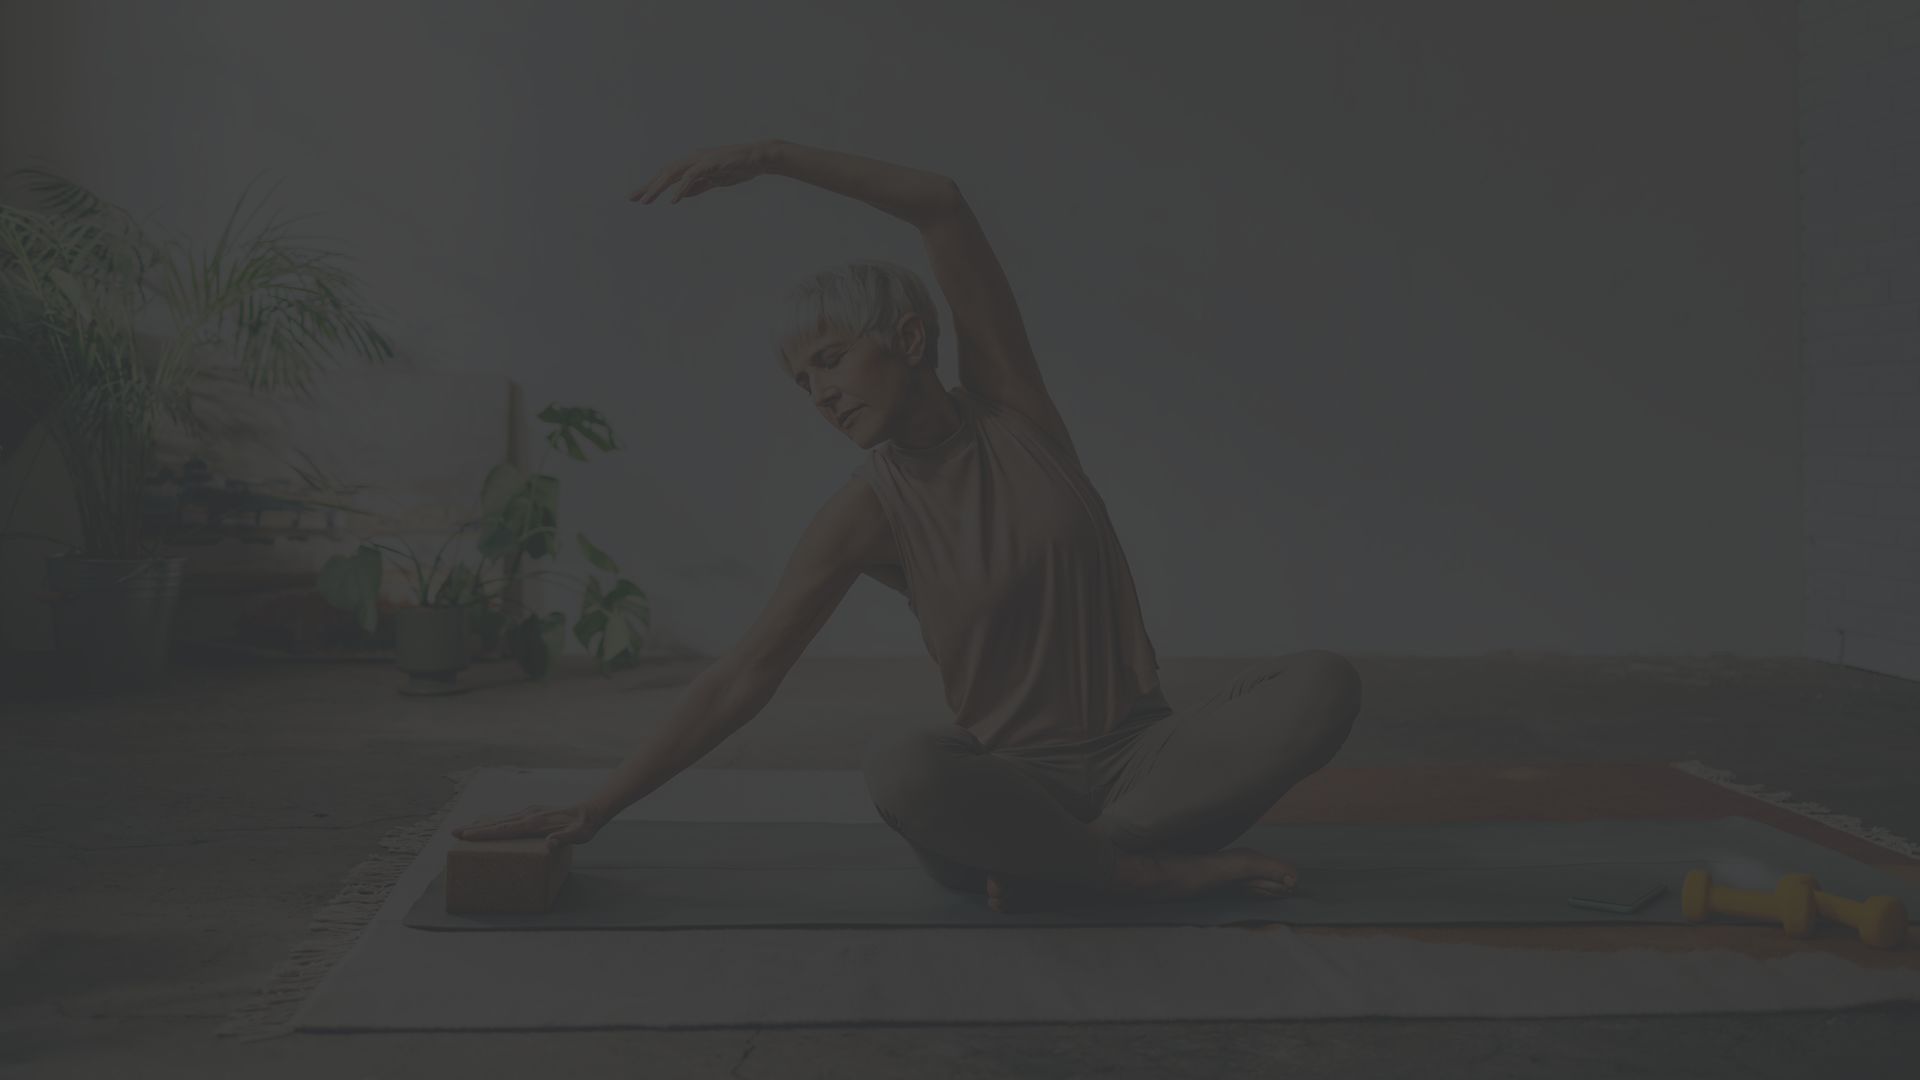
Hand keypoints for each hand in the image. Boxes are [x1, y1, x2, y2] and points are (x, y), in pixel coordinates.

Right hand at [452, 802, 603, 845]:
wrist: (591, 810)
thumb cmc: (584, 827)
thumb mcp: (578, 836)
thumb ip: (564, 839)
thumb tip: (550, 843)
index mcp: (535, 823)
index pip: (504, 829)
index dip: (485, 833)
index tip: (466, 836)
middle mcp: (529, 815)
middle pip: (497, 823)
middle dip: (475, 828)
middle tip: (453, 833)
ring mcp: (530, 812)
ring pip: (501, 819)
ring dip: (482, 824)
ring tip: (464, 830)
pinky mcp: (533, 812)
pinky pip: (509, 818)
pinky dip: (495, 821)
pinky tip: (489, 824)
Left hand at [629, 140, 778, 203]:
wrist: (757, 158)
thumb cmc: (737, 168)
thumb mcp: (713, 181)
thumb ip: (697, 187)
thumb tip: (680, 195)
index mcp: (691, 164)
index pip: (666, 176)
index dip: (651, 186)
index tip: (638, 197)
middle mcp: (691, 159)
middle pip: (664, 173)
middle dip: (647, 186)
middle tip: (631, 198)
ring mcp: (700, 160)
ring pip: (673, 173)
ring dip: (658, 187)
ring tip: (647, 201)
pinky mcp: (710, 163)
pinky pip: (692, 176)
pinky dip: (681, 188)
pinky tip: (674, 200)